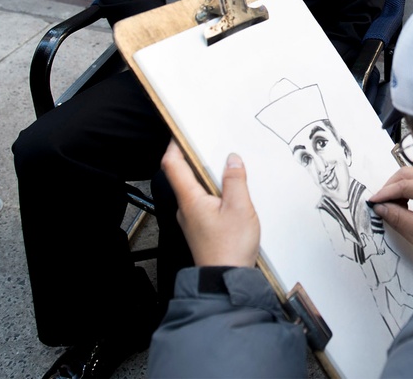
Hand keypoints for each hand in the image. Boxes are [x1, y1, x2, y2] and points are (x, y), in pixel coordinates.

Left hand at [161, 140, 259, 267]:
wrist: (225, 280)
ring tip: (225, 167)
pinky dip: (213, 192)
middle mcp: (186, 208)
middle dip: (196, 158)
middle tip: (211, 144)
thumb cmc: (229, 248)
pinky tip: (230, 194)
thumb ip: (235, 181)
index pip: (173, 165)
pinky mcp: (201, 228)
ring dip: (207, 176)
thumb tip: (232, 159)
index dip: (175, 145)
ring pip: (195, 190)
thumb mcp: (240, 208)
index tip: (181, 132)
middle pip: (184, 175)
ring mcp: (192, 219)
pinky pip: (203, 203)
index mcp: (190, 199)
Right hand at [368, 167, 412, 254]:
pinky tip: (404, 196)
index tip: (373, 202)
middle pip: (404, 174)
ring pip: (409, 173)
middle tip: (380, 204)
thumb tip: (379, 207)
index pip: (402, 185)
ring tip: (393, 205)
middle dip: (389, 188)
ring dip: (397, 186)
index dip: (385, 193)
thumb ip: (399, 218)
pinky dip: (406, 183)